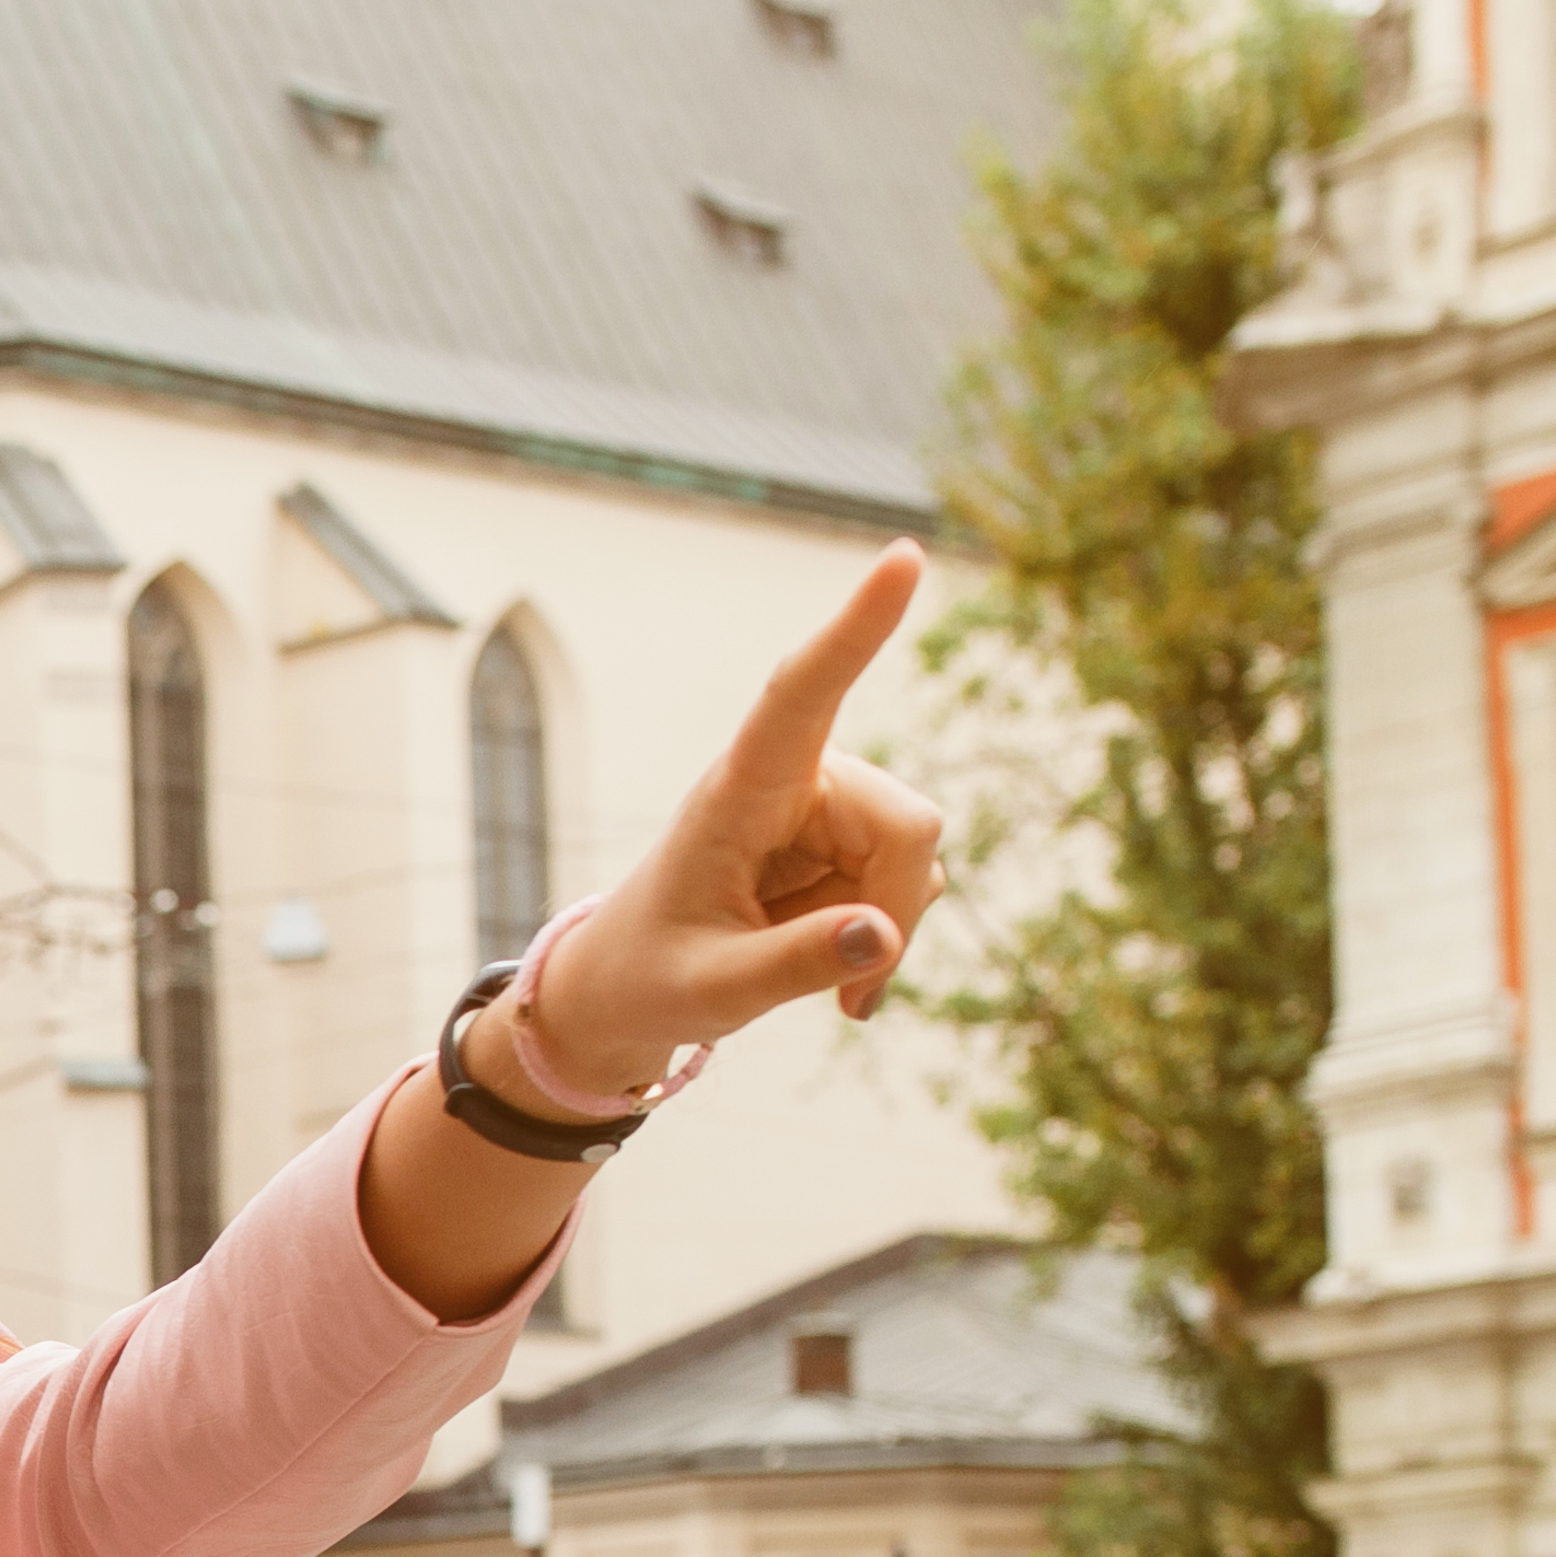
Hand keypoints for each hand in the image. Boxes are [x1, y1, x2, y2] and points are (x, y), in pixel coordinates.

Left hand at [498, 542, 951, 1107]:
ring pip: (919, 857)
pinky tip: (843, 977)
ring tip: (822, 986)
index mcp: (739, 788)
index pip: (801, 693)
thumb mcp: (710, 990)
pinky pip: (915, 882)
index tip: (904, 557)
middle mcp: (796, 778)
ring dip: (885, 932)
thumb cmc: (653, 976)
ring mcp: (835, 806)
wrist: (636, 989)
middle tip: (847, 1000)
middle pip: (905, 824)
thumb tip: (884, 936)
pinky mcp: (858, 838)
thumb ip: (792, 966)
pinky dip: (887, 939)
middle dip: (891, 912)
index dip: (855, 629)